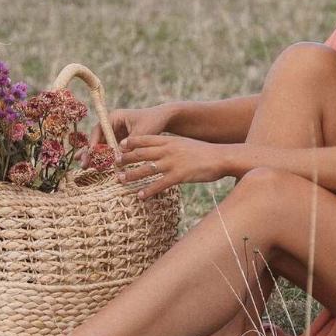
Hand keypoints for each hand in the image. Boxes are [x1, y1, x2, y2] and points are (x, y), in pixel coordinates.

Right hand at [79, 103, 175, 167]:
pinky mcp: (120, 140)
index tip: (91, 155)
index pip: (99, 131)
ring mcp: (114, 133)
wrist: (164, 119)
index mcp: (114, 117)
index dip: (94, 144)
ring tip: (83, 166)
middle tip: (82, 164)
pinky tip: (96, 167)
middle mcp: (111, 124)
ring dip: (93, 156)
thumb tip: (118, 158)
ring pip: (101, 145)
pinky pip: (109, 150)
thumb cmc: (152, 121)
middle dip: (89, 152)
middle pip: (97, 139)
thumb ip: (130, 145)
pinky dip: (104, 158)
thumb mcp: (141, 133)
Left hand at [115, 134, 232, 199]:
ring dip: (131, 175)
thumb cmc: (204, 152)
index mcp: (170, 140)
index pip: (146, 139)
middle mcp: (169, 150)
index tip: (120, 146)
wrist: (222, 157)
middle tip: (114, 164)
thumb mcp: (185, 144)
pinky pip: (160, 184)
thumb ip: (172, 146)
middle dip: (125, 159)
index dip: (131, 142)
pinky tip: (140, 196)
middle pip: (141, 153)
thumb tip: (161, 151)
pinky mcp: (180, 176)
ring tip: (120, 180)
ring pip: (146, 169)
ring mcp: (173, 163)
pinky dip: (148, 191)